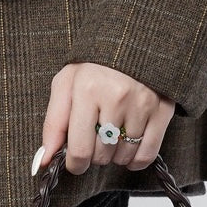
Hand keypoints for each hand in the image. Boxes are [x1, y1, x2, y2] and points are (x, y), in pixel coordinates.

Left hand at [35, 62, 175, 175]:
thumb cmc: (94, 66)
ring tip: (112, 135)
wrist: (134, 41)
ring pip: (123, 156)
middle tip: (95, 136)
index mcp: (87, 89)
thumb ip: (53, 124)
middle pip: (102, 155)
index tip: (76, 163)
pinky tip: (128, 149)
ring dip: (114, 155)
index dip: (75, 164)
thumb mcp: (66, 85)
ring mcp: (142, 104)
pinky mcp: (162, 110)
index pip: (80, 149)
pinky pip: (146, 154)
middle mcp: (116, 97)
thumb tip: (44, 160)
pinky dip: (135, 160)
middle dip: (95, 154)